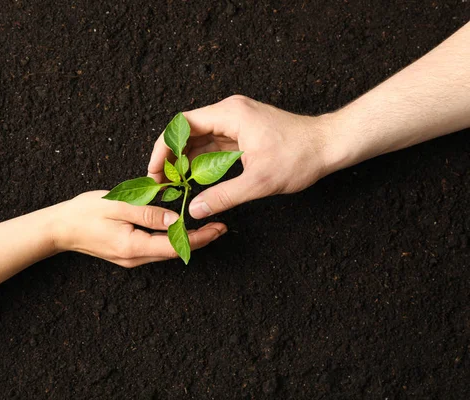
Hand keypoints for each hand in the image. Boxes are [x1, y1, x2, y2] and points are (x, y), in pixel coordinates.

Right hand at [51, 191, 226, 267]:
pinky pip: (155, 248)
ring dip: (187, 240)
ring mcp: (131, 258)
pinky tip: (178, 227)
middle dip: (199, 240)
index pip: (175, 246)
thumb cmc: (84, 213)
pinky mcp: (127, 253)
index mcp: (133, 246)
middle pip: (175, 251)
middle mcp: (135, 258)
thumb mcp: (116, 206)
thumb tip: (175, 219)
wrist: (59, 228)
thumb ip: (147, 212)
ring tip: (206, 226)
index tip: (219, 229)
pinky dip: (171, 238)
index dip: (200, 238)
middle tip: (221, 227)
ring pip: (166, 250)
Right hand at [147, 95, 331, 217]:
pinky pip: (214, 143)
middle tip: (160, 180)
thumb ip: (223, 196)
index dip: (163, 146)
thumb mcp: (259, 182)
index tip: (154, 169)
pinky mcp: (244, 131)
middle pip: (188, 130)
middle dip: (171, 155)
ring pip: (200, 137)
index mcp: (230, 114)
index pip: (182, 124)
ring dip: (186, 158)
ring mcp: (237, 120)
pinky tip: (195, 177)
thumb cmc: (300, 157)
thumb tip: (194, 210)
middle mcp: (230, 112)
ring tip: (173, 182)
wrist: (330, 145)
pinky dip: (202, 159)